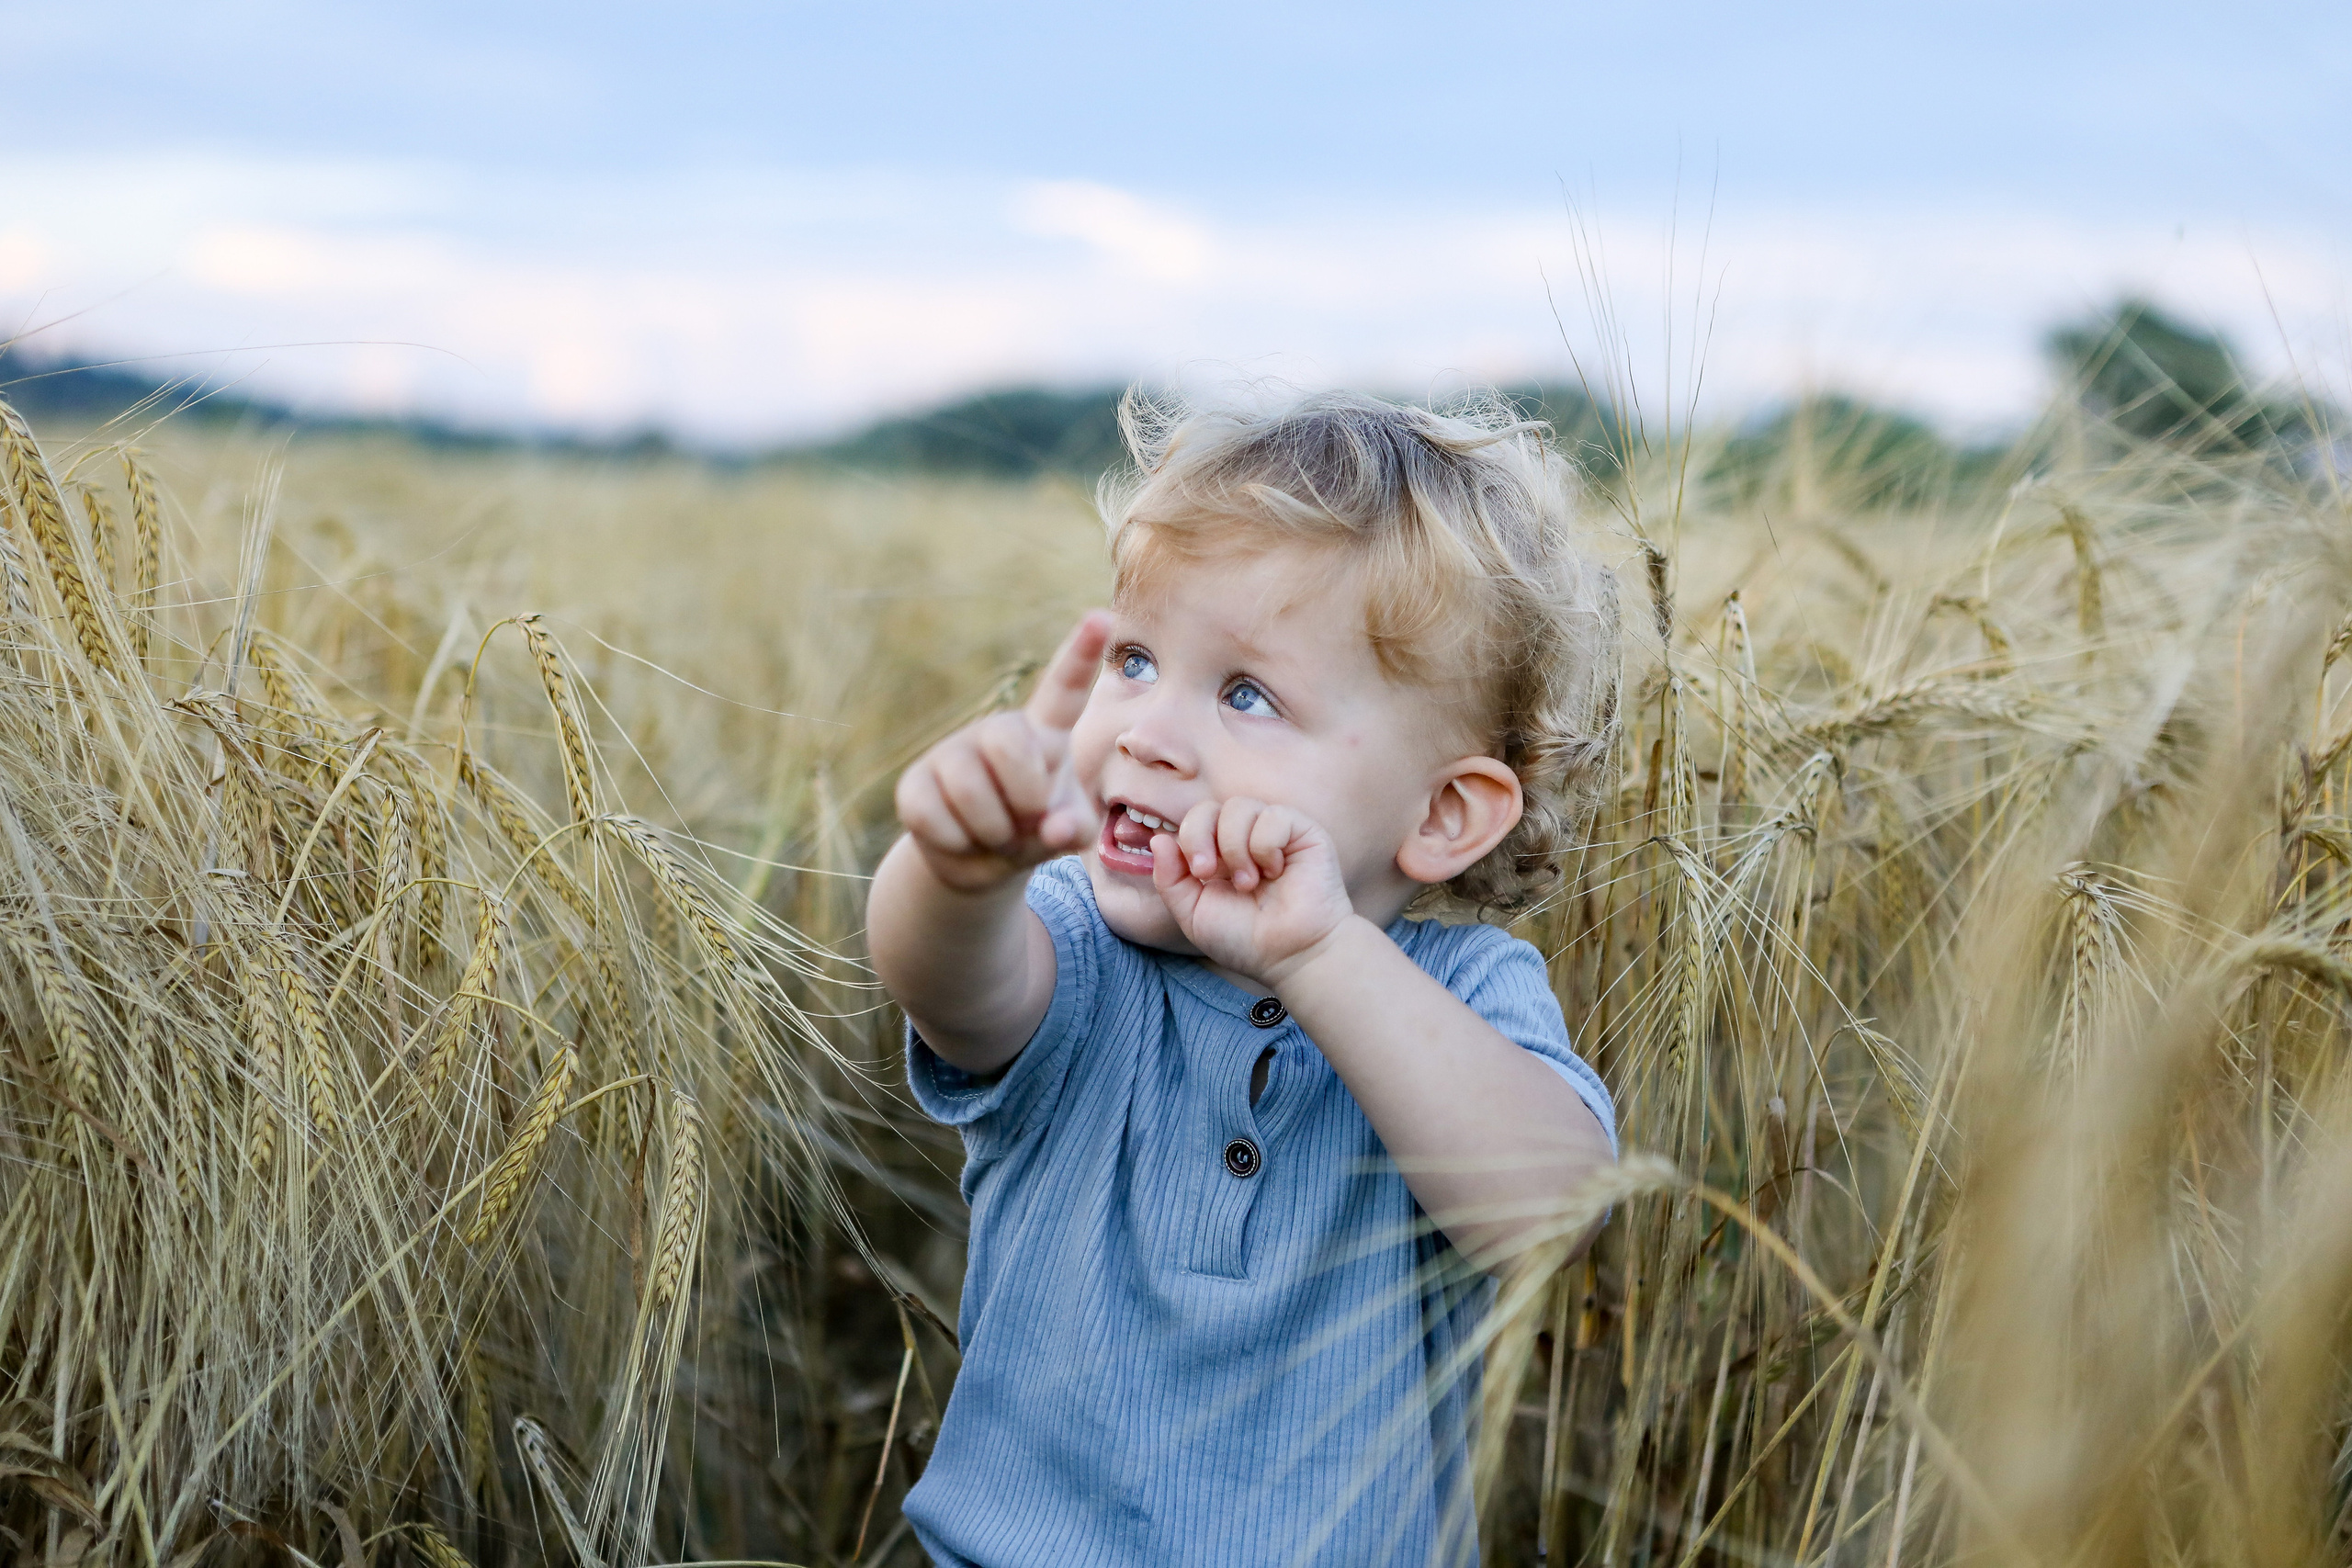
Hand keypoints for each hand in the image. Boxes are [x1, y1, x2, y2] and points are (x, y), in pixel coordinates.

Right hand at [895, 613, 1108, 891]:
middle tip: (1027, 819)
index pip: (1064, 689)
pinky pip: (933, 815)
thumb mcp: (1067, 831)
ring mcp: (952, 753)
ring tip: (996, 834)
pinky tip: (961, 838)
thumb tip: (1055, 826)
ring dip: (992, 830)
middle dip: (1025, 796)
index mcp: (1045, 735)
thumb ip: (1074, 828)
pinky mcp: (915, 783)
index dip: (1080, 654)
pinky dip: (956, 843)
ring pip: (969, 789)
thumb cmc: (1034, 831)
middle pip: (1009, 743)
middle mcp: (997, 732)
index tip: (1101, 617)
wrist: (979, 862)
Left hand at [1150, 798, 1358, 987]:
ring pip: (1238, 807)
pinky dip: (1266, 845)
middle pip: (1207, 808)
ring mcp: (1272, 833)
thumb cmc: (1246, 940)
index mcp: (1216, 855)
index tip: (1200, 873)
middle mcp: (1243, 839)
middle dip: (1200, 837)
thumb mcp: (1193, 914)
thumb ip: (1169, 879)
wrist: (1290, 955)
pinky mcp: (1302, 831)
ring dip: (1235, 847)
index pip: (1192, 822)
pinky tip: (1276, 872)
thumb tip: (1158, 839)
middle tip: (1209, 872)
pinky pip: (1272, 816)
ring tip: (1248, 882)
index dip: (1188, 838)